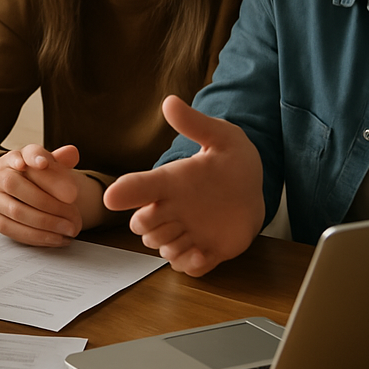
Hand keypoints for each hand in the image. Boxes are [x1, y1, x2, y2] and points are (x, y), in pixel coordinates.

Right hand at [0, 144, 95, 246]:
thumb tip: (72, 153)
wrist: (17, 190)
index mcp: (16, 156)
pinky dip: (37, 236)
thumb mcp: (51, 166)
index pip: (25, 153)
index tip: (44, 163)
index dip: (34, 157)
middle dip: (47, 201)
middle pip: (15, 184)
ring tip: (69, 228)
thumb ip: (62, 160)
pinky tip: (56, 237)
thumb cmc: (38, 177)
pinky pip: (12, 229)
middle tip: (73, 212)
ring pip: (15, 210)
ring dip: (45, 222)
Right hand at [104, 96, 264, 276]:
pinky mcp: (204, 250)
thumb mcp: (220, 137)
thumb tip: (169, 101)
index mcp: (170, 182)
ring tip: (195, 238)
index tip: (112, 197)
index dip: (124, 192)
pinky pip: (185, 267)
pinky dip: (189, 264)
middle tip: (174, 219)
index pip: (138, 186)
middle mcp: (171, 208)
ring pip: (161, 247)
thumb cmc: (233, 159)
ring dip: (172, 246)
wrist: (255, 189)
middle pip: (142, 226)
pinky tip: (204, 252)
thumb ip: (195, 123)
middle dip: (151, 227)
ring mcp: (185, 231)